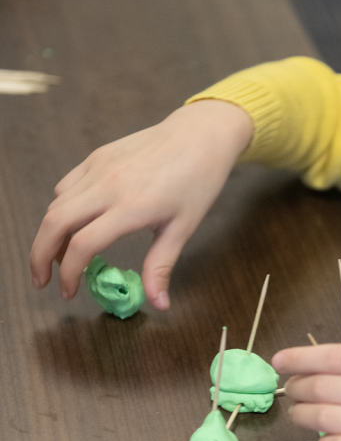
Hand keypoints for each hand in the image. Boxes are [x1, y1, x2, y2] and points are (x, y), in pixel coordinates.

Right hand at [30, 100, 253, 308]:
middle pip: (54, 223)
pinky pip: (67, 186)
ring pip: (56, 204)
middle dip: (39, 256)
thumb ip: (162, 267)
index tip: (68, 293)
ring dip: (51, 233)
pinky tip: (76, 224)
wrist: (200, 136)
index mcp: (131, 207)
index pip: (83, 245)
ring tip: (63, 257)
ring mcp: (98, 168)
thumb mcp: (183, 229)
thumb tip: (159, 304)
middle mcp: (107, 186)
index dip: (69, 274)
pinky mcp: (96, 157)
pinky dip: (61, 209)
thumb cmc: (197, 182)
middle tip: (42, 280)